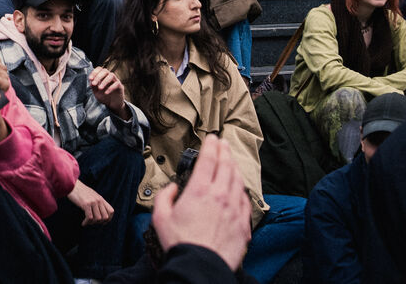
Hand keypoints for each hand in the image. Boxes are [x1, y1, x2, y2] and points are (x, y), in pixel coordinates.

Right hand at [68, 180, 113, 225]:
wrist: (72, 185)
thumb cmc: (80, 191)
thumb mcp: (92, 195)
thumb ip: (97, 202)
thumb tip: (100, 212)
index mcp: (101, 198)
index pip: (111, 211)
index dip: (108, 219)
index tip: (102, 222)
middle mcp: (98, 200)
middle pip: (105, 217)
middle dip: (99, 223)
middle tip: (92, 223)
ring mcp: (93, 202)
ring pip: (98, 219)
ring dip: (92, 223)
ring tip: (87, 222)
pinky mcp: (86, 204)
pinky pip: (89, 217)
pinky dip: (86, 222)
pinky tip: (83, 223)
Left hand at [88, 66, 126, 113]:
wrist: (112, 106)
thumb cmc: (104, 97)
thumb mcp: (96, 93)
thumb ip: (93, 87)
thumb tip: (91, 81)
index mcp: (103, 77)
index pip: (99, 69)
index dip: (94, 72)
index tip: (90, 78)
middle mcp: (110, 77)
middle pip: (105, 71)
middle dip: (98, 76)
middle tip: (94, 84)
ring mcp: (116, 81)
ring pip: (111, 75)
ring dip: (104, 81)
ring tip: (100, 88)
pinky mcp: (120, 86)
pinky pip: (116, 84)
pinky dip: (110, 88)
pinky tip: (106, 93)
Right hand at [152, 135, 251, 270]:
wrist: (200, 267)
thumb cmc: (181, 244)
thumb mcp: (160, 217)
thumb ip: (165, 197)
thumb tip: (172, 189)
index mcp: (199, 191)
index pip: (208, 159)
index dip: (211, 145)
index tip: (212, 138)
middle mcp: (220, 196)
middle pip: (226, 166)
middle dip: (224, 151)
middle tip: (223, 144)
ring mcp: (234, 209)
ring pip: (238, 181)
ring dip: (234, 168)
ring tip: (231, 162)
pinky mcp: (243, 224)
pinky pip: (246, 201)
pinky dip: (242, 190)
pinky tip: (239, 189)